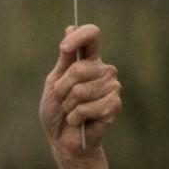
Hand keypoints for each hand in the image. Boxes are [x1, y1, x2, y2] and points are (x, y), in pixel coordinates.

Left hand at [41, 23, 120, 167]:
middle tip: (64, 100)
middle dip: (62, 89)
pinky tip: (80, 121)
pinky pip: (87, 108)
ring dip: (68, 106)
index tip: (63, 48)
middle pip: (79, 69)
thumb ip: (64, 60)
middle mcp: (104, 70)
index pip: (92, 36)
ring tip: (72, 111)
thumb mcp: (54, 82)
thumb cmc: (57, 111)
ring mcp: (112, 87)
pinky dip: (76, 117)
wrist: (63, 140)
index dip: (79, 37)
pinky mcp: (114, 105)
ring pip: (80, 90)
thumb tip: (70, 28)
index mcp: (89, 61)